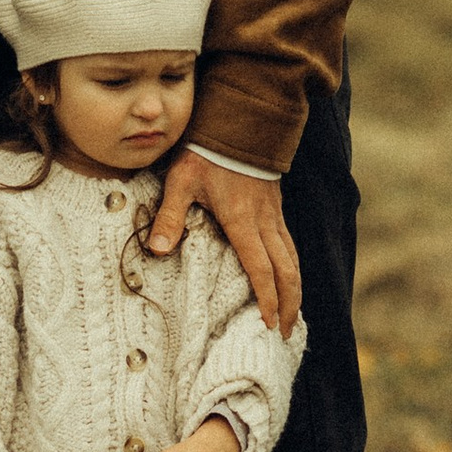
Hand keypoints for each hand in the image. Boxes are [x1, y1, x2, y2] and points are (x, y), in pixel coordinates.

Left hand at [147, 150, 300, 336]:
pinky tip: (288, 277)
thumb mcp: (181, 180)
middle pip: (287, 270)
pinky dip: (293, 267)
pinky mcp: (275, 206)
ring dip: (295, 288)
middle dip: (289, 303)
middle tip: (287, 332)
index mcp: (242, 221)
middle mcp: (264, 221)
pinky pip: (289, 243)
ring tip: (293, 314)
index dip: (267, 299)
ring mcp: (273, 213)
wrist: (240, 119)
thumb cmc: (207, 150)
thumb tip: (156, 250)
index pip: (261, 269)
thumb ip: (170, 215)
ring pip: (292, 257)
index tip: (268, 324)